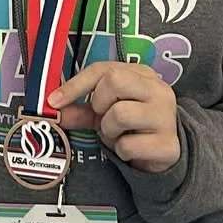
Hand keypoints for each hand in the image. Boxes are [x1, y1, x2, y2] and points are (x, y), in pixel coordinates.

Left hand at [51, 61, 181, 174]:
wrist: (167, 153)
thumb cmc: (133, 125)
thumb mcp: (106, 112)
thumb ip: (81, 109)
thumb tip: (54, 108)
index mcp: (142, 74)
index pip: (103, 69)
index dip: (75, 85)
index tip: (54, 100)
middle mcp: (158, 89)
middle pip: (114, 81)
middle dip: (99, 104)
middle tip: (104, 118)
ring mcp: (166, 116)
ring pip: (120, 114)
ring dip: (109, 130)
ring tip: (118, 135)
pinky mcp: (168, 144)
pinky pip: (129, 145)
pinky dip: (122, 150)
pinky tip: (131, 149)